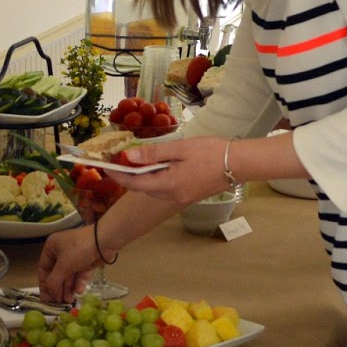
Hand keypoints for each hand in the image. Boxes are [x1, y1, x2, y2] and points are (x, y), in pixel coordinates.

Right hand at [38, 227, 99, 302]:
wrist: (105, 241)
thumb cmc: (78, 249)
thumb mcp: (63, 265)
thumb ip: (53, 281)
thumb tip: (47, 295)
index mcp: (51, 248)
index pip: (44, 269)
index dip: (44, 284)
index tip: (45, 298)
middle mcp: (61, 252)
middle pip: (57, 274)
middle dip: (58, 289)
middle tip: (59, 303)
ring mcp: (74, 257)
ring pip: (69, 276)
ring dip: (68, 289)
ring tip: (69, 301)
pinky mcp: (86, 262)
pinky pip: (80, 275)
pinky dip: (79, 283)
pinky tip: (79, 291)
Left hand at [107, 136, 232, 203]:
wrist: (240, 163)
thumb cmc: (211, 152)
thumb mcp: (180, 149)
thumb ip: (153, 154)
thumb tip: (128, 157)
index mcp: (169, 185)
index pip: (134, 183)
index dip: (118, 175)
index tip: (106, 167)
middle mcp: (173, 196)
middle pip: (143, 188)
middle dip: (129, 176)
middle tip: (119, 161)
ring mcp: (182, 198)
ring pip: (154, 189)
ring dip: (143, 177)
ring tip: (136, 162)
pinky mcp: (189, 195)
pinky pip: (166, 189)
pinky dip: (156, 178)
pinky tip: (157, 167)